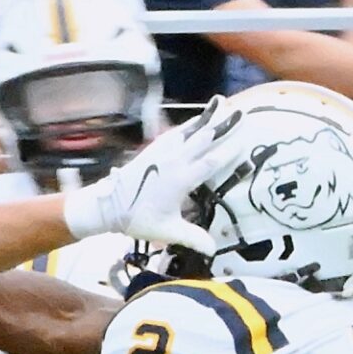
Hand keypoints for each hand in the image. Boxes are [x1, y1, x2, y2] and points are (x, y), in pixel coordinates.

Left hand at [65, 96, 243, 253]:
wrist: (107, 205)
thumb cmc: (137, 219)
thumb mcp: (166, 231)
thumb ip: (192, 238)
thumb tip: (213, 250)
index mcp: (180, 180)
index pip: (211, 162)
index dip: (229, 151)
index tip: (245, 141)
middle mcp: (174, 161)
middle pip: (204, 139)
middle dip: (223, 126)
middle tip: (241, 113)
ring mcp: (162, 152)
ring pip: (189, 131)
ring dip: (206, 119)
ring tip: (221, 103)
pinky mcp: (152, 150)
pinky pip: (174, 133)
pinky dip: (188, 125)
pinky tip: (197, 118)